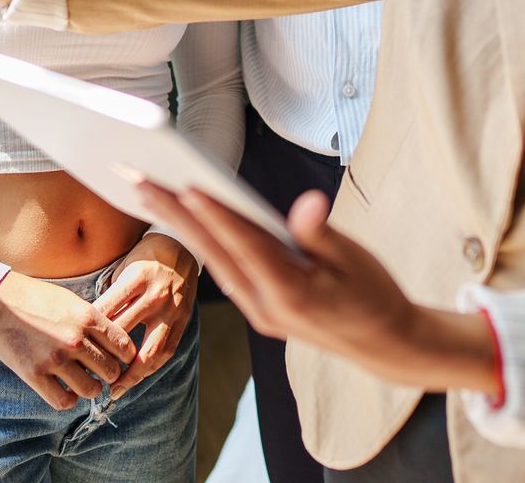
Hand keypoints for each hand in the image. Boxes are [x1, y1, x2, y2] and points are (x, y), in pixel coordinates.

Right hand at [0, 271, 139, 409]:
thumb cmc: (36, 297)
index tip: (120, 360)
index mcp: (88, 317)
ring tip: (84, 383)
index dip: (126, 357)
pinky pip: (62, 401)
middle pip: (111, 371)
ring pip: (90, 390)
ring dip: (90, 389)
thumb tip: (112, 342)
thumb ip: (92, 321)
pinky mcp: (34, 374)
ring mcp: (55, 358)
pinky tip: (65, 391)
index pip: (124, 347)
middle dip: (109, 375)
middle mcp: (75, 339)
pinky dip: (68, 400)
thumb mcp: (71, 300)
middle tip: (101, 374)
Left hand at [94, 233, 198, 399]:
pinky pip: (166, 351)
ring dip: (131, 375)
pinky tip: (137, 379)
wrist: (182, 248)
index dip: (88, 333)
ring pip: (150, 352)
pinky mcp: (182, 321)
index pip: (106, 312)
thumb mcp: (124, 266)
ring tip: (115, 390)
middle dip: (104, 358)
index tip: (72, 350)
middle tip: (85, 375)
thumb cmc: (145, 258)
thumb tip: (88, 324)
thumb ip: (111, 294)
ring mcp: (171, 311)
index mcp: (136, 279)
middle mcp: (154, 297)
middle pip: (124, 335)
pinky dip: (151, 368)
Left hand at [134, 183, 500, 397]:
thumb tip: (306, 205)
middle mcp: (266, 306)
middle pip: (213, 252)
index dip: (217, 214)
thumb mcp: (356, 261)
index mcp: (292, 293)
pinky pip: (223, 271)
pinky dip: (201, 243)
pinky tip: (183, 220)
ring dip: (179, 225)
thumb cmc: (375, 296)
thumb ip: (323, 235)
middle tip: (139, 179)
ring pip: (212, 261)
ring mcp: (259, 311)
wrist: (386, 345)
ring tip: (147, 192)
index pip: (245, 246)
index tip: (187, 185)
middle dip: (174, 214)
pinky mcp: (260, 309)